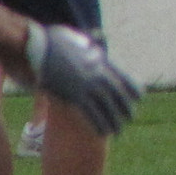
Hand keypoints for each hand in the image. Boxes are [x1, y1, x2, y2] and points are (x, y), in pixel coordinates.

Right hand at [19, 23, 141, 137]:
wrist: (36, 47)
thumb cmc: (52, 41)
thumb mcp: (78, 40)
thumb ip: (88, 47)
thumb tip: (93, 49)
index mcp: (102, 61)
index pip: (125, 78)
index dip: (133, 89)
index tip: (139, 97)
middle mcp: (98, 74)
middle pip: (119, 96)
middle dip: (125, 109)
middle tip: (130, 118)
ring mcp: (87, 86)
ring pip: (107, 108)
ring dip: (114, 122)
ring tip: (118, 132)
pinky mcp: (73, 96)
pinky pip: (91, 114)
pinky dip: (99, 125)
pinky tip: (104, 134)